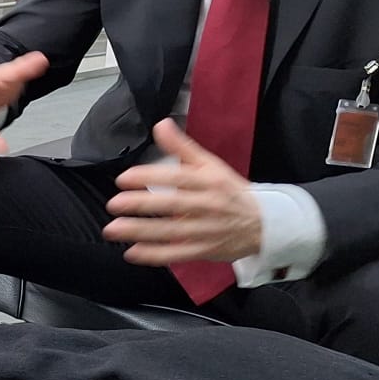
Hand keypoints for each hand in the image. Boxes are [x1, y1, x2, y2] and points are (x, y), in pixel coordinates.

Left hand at [104, 119, 262, 265]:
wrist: (265, 224)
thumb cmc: (230, 191)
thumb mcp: (210, 165)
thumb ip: (182, 146)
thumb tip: (161, 124)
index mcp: (210, 181)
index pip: (178, 177)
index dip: (150, 176)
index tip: (124, 178)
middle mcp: (209, 205)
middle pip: (173, 205)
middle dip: (141, 205)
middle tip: (114, 203)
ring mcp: (207, 230)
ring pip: (171, 232)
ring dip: (140, 232)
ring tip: (113, 229)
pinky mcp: (205, 250)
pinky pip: (178, 254)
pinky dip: (155, 255)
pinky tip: (133, 253)